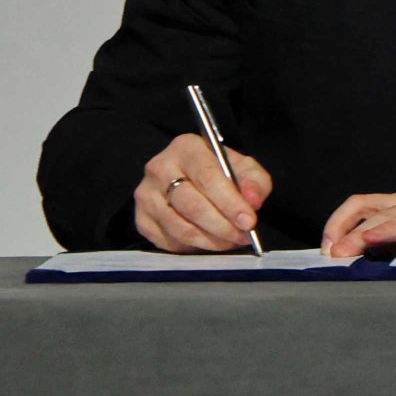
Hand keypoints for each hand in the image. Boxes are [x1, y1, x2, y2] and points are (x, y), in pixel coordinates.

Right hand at [136, 132, 273, 251]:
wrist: (188, 179)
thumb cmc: (219, 172)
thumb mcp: (243, 168)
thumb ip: (253, 181)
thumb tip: (252, 201)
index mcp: (186, 148)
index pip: (207, 177)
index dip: (230, 203)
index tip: (249, 221)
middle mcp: (159, 167)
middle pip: (192, 205)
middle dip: (222, 226)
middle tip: (243, 236)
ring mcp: (146, 194)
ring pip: (179, 227)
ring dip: (210, 240)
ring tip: (231, 241)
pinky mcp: (141, 218)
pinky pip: (168, 241)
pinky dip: (193, 247)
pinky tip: (209, 242)